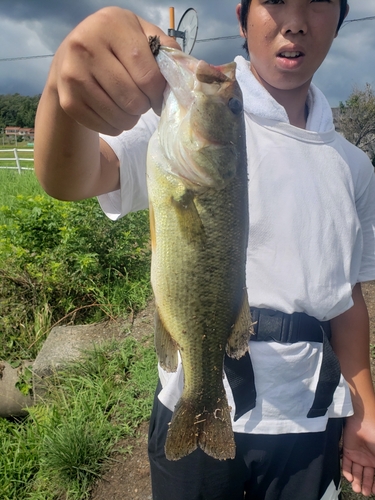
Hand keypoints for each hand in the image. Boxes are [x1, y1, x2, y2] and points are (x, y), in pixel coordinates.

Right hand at [49, 7, 179, 134]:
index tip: (159, 96)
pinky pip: (105, 127)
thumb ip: (164, 47)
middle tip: (142, 101)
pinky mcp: (68, 100)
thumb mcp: (139, 34)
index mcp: (111, 25)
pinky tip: (113, 112)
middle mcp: (86, 46)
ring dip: (131, 119)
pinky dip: (116, 126)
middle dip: (144, 106)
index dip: (159, 93)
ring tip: (128, 107)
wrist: (70, 56)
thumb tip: (188, 71)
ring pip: (119, 117)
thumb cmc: (115, 45)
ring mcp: (73, 75)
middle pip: (133, 100)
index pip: (148, 75)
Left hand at [342, 414, 374, 495]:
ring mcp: (358, 455)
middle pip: (366, 475)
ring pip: (356, 471)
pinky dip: (347, 471)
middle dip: (365, 485)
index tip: (373, 492)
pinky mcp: (347, 451)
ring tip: (356, 488)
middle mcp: (368, 459)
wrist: (364, 423)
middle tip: (364, 492)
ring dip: (356, 480)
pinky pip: (346, 463)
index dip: (374, 484)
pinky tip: (350, 478)